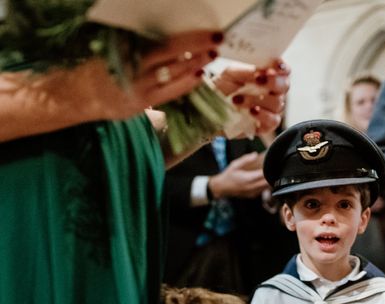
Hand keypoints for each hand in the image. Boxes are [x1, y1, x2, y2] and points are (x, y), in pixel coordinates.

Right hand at [79, 30, 220, 121]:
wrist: (79, 94)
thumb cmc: (102, 67)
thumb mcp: (117, 47)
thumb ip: (140, 42)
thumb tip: (171, 34)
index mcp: (127, 45)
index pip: (164, 38)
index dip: (189, 36)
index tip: (206, 31)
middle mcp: (133, 63)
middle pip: (171, 50)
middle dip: (196, 44)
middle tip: (216, 38)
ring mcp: (138, 84)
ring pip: (173, 71)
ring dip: (195, 62)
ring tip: (211, 54)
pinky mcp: (141, 102)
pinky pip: (169, 92)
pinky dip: (186, 83)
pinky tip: (198, 75)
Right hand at [208, 152, 268, 198]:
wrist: (222, 188)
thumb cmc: (228, 175)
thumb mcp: (235, 164)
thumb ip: (246, 159)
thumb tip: (255, 154)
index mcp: (248, 178)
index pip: (264, 174)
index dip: (269, 169)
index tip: (271, 165)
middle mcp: (252, 187)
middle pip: (268, 182)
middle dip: (271, 175)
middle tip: (273, 169)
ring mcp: (252, 192)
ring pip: (266, 188)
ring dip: (269, 181)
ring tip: (269, 174)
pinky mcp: (252, 195)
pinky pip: (262, 191)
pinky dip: (265, 186)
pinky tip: (263, 180)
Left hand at [214, 59, 288, 134]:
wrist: (210, 108)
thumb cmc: (224, 87)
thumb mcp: (231, 73)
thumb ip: (248, 70)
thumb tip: (262, 69)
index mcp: (268, 76)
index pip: (283, 70)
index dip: (282, 67)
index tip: (272, 67)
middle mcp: (273, 92)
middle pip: (285, 85)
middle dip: (273, 82)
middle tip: (258, 80)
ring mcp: (272, 109)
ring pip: (278, 103)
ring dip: (257, 99)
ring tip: (238, 99)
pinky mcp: (267, 125)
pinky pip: (273, 121)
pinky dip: (262, 115)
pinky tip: (250, 111)